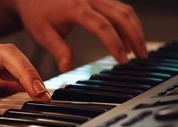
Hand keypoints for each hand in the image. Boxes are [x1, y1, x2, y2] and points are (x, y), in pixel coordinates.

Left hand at [14, 0, 147, 71]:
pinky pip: (119, 8)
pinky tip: (130, 37)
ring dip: (135, 30)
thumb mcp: (42, 33)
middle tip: (141, 57)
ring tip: (140, 50)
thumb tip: (67, 67)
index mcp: (75, 8)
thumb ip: (57, 49)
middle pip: (121, 15)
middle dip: (134, 36)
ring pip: (124, 10)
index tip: (123, 59)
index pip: (101, 26)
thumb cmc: (36, 11)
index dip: (115, 43)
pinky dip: (128, 23)